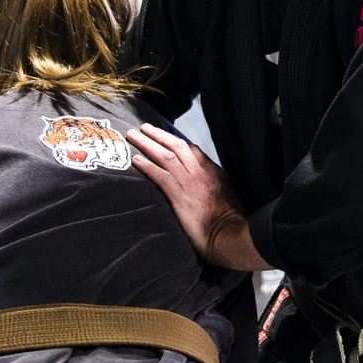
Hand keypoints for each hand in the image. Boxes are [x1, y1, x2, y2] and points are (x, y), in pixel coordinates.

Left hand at [125, 124, 248, 264]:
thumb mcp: (228, 195)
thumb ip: (216, 184)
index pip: (191, 149)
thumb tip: (208, 182)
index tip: (163, 135)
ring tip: (133, 136)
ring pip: (165, 156)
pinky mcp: (179, 196)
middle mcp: (200, 172)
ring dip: (147, 144)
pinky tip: (136, 160)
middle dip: (158, 135)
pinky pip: (160, 175)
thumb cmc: (229, 220)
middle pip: (176, 146)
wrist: (228, 235)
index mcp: (212, 171)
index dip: (174, 140)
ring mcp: (189, 182)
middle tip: (143, 127)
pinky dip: (147, 166)